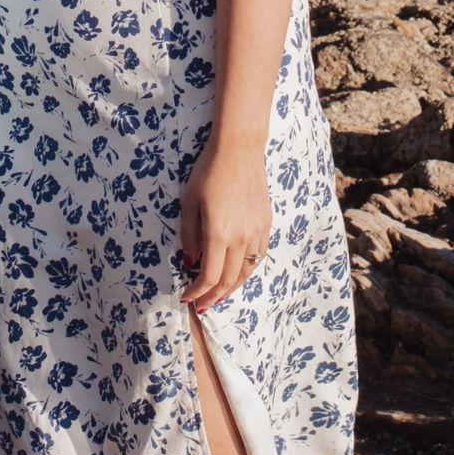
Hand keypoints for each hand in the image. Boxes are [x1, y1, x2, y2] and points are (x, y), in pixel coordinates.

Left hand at [178, 137, 270, 313]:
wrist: (239, 149)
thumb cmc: (208, 171)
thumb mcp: (189, 202)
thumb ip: (189, 235)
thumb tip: (191, 262)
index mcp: (219, 233)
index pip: (209, 277)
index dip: (197, 292)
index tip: (186, 297)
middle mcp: (241, 237)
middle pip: (229, 280)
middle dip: (213, 296)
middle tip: (201, 305)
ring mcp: (257, 231)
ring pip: (246, 271)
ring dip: (232, 287)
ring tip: (219, 294)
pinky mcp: (266, 223)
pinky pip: (258, 255)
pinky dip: (247, 270)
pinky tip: (238, 271)